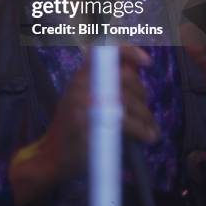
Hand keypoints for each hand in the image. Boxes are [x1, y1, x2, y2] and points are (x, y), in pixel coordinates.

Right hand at [9, 45, 158, 205]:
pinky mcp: (90, 123)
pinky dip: (141, 130)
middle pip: (125, 76)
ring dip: (145, 116)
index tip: (147, 62)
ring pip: (128, 100)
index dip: (129, 51)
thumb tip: (137, 78)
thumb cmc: (73, 128)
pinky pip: (125, 122)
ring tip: (152, 130)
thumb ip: (104, 84)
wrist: (53, 156)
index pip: (105, 49)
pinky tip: (147, 137)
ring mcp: (84, 101)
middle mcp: (81, 82)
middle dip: (143, 94)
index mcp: (81, 74)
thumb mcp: (82, 97)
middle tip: (148, 114)